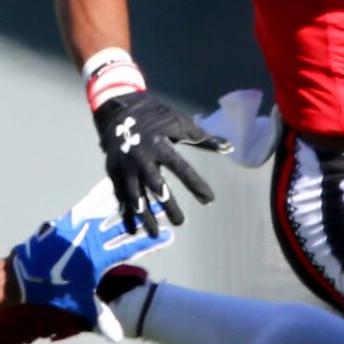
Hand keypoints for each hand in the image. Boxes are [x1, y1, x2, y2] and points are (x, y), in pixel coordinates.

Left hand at [3, 179, 170, 340]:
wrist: (25, 273)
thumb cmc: (54, 289)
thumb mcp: (79, 303)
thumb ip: (101, 316)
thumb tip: (117, 337)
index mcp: (100, 256)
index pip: (133, 247)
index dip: (152, 241)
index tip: (170, 236)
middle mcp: (93, 237)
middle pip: (127, 224)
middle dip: (148, 216)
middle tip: (165, 208)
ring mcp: (81, 225)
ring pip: (111, 209)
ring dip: (129, 201)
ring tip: (145, 192)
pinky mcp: (70, 218)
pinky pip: (89, 202)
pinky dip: (101, 193)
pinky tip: (111, 182)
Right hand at [92, 91, 228, 233]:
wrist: (119, 109)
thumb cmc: (155, 117)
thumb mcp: (180, 123)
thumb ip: (203, 139)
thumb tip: (230, 148)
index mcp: (159, 145)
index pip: (181, 168)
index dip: (195, 184)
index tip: (209, 200)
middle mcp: (141, 158)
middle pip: (157, 187)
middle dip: (169, 206)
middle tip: (181, 223)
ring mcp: (125, 166)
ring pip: (136, 196)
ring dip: (146, 216)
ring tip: (156, 234)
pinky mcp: (113, 172)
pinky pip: (120, 196)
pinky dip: (126, 213)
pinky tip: (134, 230)